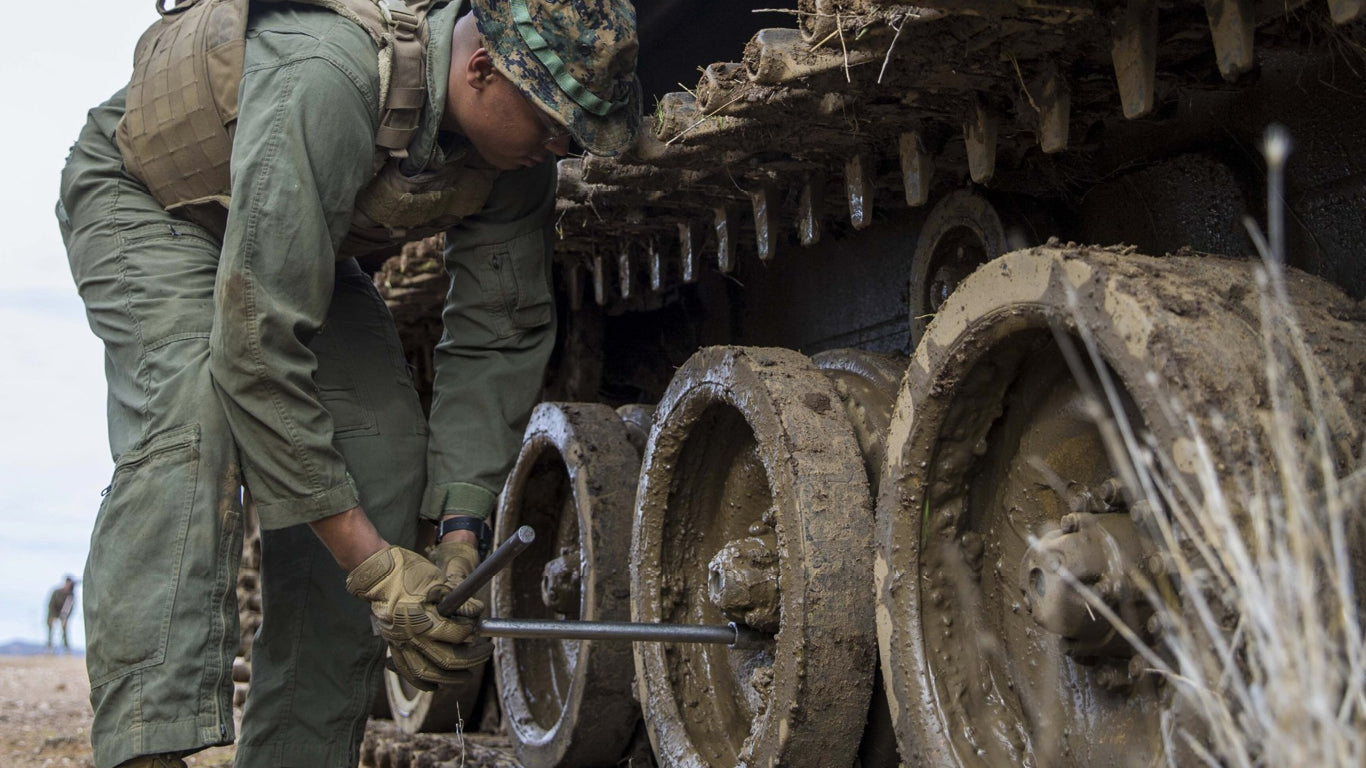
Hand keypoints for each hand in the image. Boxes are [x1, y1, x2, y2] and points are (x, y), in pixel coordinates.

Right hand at [345, 546, 490, 686]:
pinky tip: (434, 686)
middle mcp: (409, 636)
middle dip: (470, 659)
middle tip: (485, 652)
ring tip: (466, 675)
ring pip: (425, 672)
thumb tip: (477, 612)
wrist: (378, 573)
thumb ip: (457, 601)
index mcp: (421, 619)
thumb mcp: (436, 581)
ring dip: (449, 678)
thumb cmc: (407, 573)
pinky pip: (406, 671)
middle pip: (444, 660)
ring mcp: (399, 643)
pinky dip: (421, 682)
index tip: (477, 627)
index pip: (454, 635)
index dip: (470, 631)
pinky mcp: (393, 645)